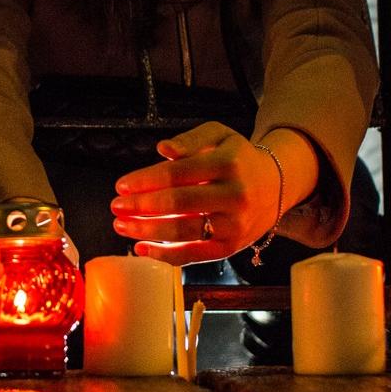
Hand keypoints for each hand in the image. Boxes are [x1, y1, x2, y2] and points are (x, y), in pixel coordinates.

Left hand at [109, 122, 289, 264]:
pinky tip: (142, 249)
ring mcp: (233, 224)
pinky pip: (193, 255)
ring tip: (122, 226)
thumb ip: (190, 139)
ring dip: (147, 232)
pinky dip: (165, 255)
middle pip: (178, 204)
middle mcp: (234, 195)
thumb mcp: (219, 135)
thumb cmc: (237, 159)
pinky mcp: (230, 247)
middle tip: (116, 206)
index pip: (177, 173)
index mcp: (228, 163)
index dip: (145, 180)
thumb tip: (163, 149)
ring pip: (183, 232)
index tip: (122, 185)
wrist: (274, 186)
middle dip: (141, 207)